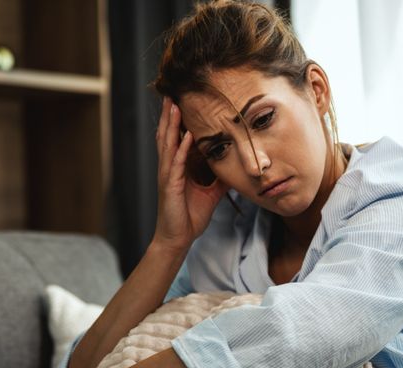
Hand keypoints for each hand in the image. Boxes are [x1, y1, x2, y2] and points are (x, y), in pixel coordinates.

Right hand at [153, 96, 227, 250]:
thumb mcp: (211, 193)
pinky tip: (186, 137)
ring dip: (171, 125)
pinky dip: (181, 149)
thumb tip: (235, 167)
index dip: (177, 121)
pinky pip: (176, 164)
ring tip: (175, 105)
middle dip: (170, 114)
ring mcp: (168, 176)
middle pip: (168, 135)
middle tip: (172, 93)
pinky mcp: (170, 186)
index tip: (182, 100)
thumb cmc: (190, 216)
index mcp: (177, 168)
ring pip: (168, 144)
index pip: (176, 138)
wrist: (178, 238)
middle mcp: (170, 168)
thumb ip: (220, 178)